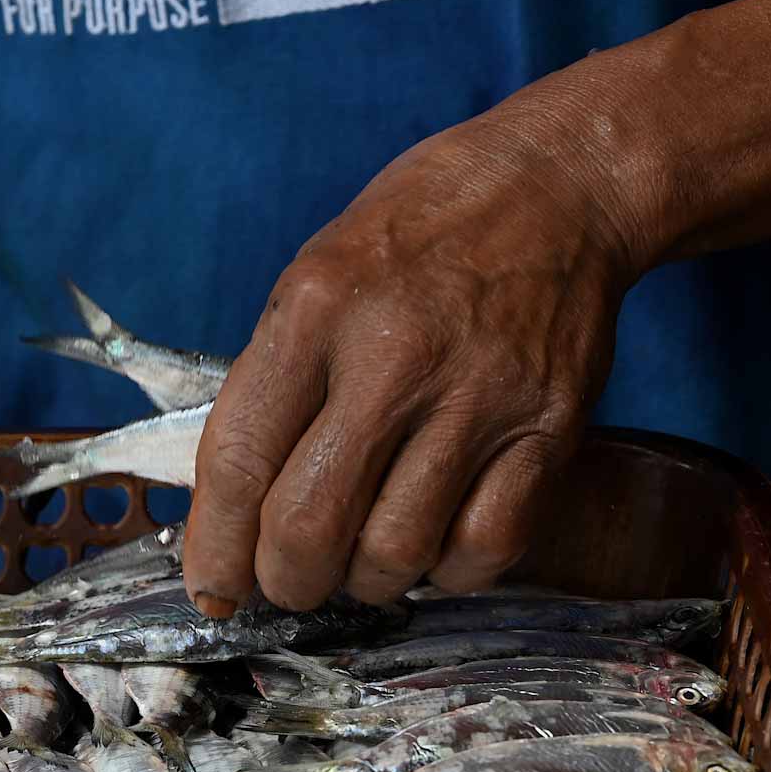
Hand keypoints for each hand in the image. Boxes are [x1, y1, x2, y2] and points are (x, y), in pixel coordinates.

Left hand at [184, 115, 644, 612]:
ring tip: (363, 552)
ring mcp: (479, 397)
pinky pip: (484, 549)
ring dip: (365, 580)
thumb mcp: (314, 279)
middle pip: (311, 526)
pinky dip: (447, 572)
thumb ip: (273, 386)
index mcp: (315, 310)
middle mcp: (394, 356)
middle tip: (289, 579)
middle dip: (285, 580)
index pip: (239, 460)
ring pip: (395, 553)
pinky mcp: (549, 429)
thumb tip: (232, 512)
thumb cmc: (417, 237)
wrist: (558, 185)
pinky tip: (434, 544)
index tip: (212, 586)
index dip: (215, 546)